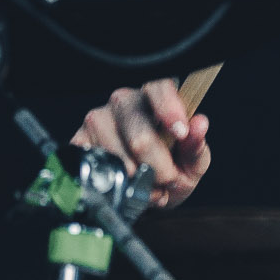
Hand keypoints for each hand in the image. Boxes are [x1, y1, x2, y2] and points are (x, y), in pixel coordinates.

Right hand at [72, 79, 210, 208]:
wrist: (146, 192)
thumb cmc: (172, 169)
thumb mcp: (193, 162)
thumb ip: (196, 145)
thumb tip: (200, 124)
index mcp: (154, 98)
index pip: (159, 88)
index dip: (169, 109)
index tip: (180, 132)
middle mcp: (123, 103)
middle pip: (140, 137)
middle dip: (159, 168)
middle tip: (167, 179)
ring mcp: (97, 120)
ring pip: (119, 159)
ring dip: (138, 181)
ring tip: (147, 183)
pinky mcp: (79, 140)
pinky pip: (97, 167)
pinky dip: (117, 185)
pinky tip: (126, 184)